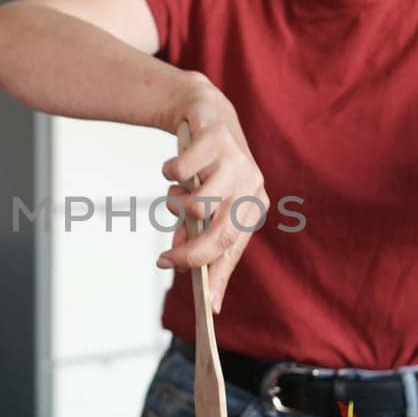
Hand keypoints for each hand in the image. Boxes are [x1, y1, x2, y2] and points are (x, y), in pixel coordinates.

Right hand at [156, 76, 267, 311]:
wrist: (201, 111)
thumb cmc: (204, 167)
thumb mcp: (203, 203)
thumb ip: (197, 235)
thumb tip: (187, 272)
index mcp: (252, 206)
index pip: (235, 249)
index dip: (219, 277)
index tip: (207, 304)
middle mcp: (251, 185)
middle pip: (222, 234)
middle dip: (190, 254)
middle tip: (165, 261)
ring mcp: (236, 161)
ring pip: (199, 204)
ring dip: (175, 204)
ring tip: (174, 193)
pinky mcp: (217, 138)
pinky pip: (183, 171)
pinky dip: (169, 173)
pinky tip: (171, 169)